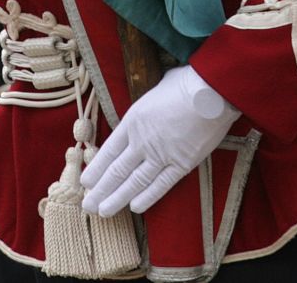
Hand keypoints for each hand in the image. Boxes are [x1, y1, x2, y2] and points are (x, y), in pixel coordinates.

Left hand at [80, 65, 238, 216]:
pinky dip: (147, 197)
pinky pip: (161, 185)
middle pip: (117, 171)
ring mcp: (162, 155)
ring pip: (135, 182)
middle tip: (88, 205)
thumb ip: (147, 107)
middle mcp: (142, 141)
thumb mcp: (154, 91)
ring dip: (118, 199)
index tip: (86, 182)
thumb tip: (148, 107)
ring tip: (104, 212)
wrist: (210, 95)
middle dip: (101, 190)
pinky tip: (135, 208)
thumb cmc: (183, 85)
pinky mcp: (182, 164)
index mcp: (133, 121)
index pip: (109, 151)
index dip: (97, 168)